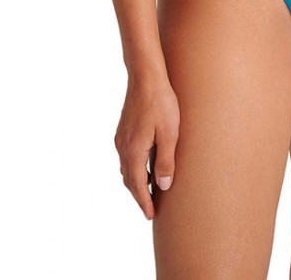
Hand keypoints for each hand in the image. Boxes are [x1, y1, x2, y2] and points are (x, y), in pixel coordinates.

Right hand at [115, 72, 179, 219]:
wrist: (145, 76)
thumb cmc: (161, 102)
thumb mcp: (169, 133)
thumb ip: (166, 160)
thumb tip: (163, 186)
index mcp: (134, 151)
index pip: (138, 185)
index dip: (144, 202)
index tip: (151, 215)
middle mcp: (123, 147)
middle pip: (129, 179)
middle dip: (139, 195)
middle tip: (150, 208)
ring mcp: (121, 138)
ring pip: (126, 168)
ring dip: (136, 181)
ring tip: (149, 190)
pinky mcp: (123, 129)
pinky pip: (126, 156)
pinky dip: (134, 167)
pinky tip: (144, 165)